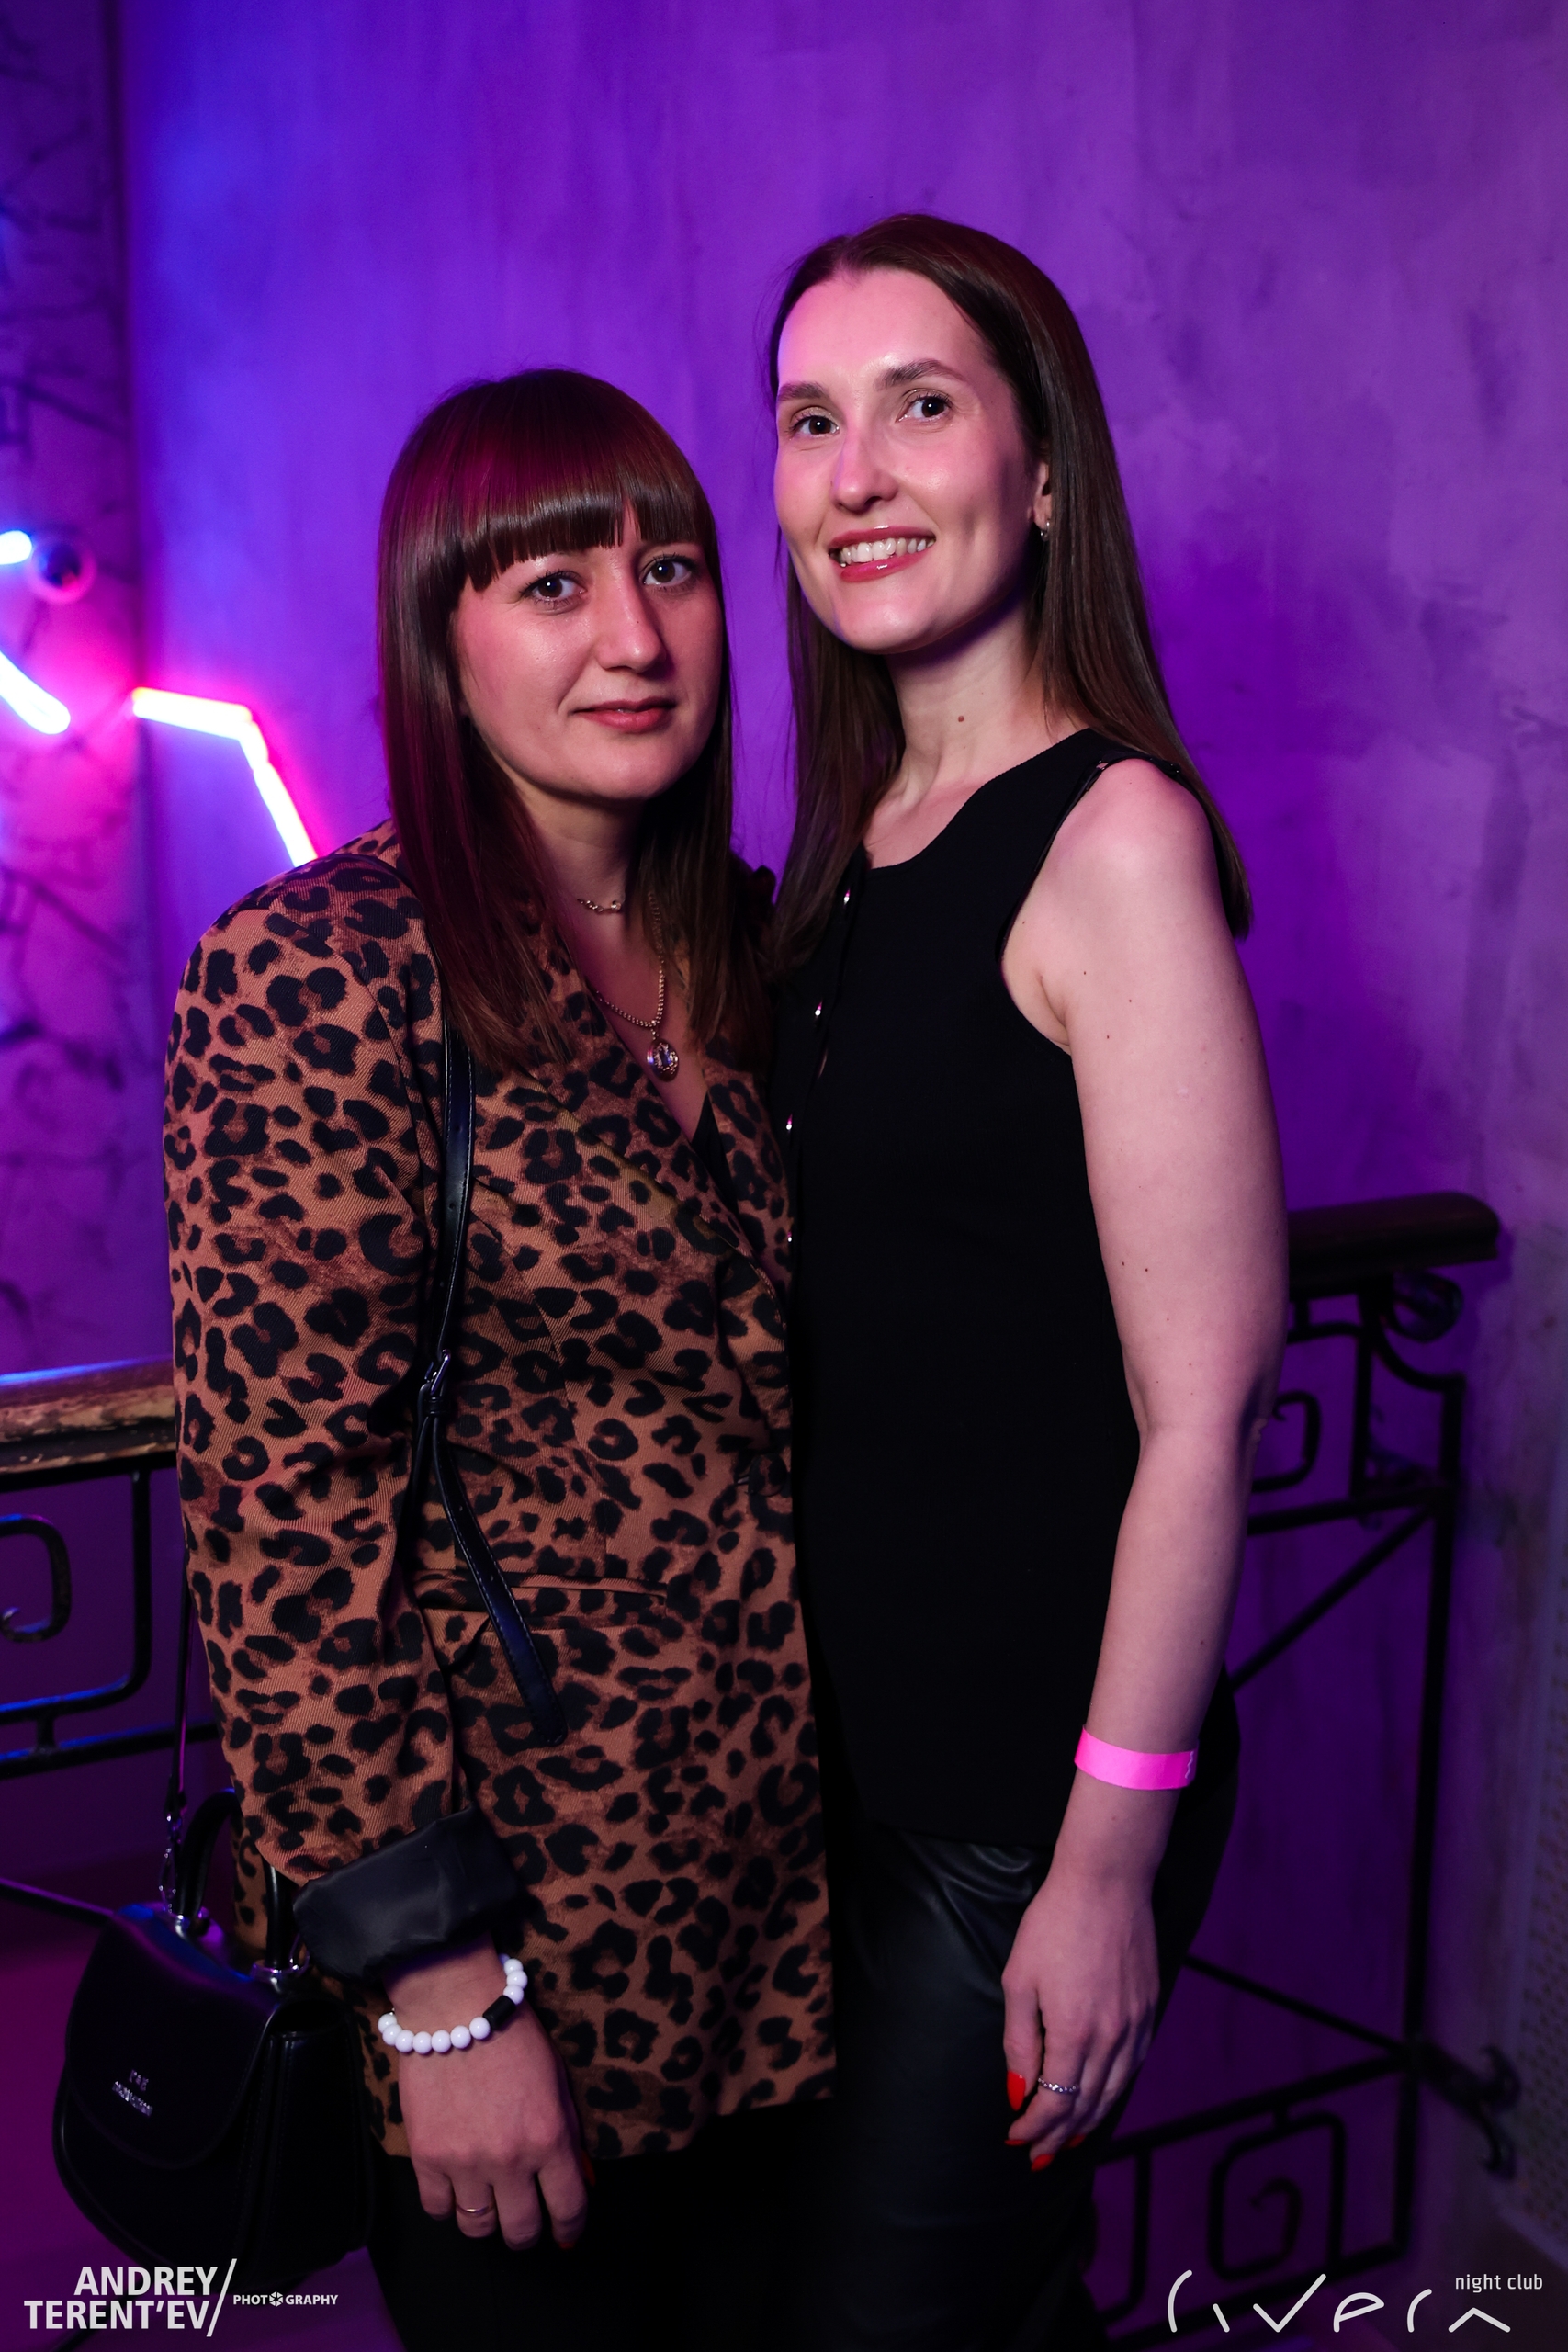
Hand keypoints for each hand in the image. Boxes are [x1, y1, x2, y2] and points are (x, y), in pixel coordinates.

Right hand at [384, 1938, 589, 2250]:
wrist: (457, 2008)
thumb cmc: (515, 2038)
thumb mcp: (557, 2083)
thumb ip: (567, 2136)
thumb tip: (576, 2180)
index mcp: (549, 2138)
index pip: (567, 2208)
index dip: (569, 2228)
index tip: (565, 2233)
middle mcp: (509, 2160)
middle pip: (520, 2231)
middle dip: (526, 2233)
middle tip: (523, 2221)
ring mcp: (465, 2162)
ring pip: (477, 2228)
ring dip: (486, 2221)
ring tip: (487, 2202)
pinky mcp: (427, 2157)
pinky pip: (437, 2209)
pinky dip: (448, 2207)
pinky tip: (455, 2189)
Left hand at [1001, 1860, 1160, 2165]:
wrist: (1106, 1883)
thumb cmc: (1053, 1924)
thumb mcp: (1019, 1980)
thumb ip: (1020, 2041)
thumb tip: (1019, 2092)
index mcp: (1074, 2032)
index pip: (1056, 2102)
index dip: (1034, 2127)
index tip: (1015, 2139)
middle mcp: (1111, 2037)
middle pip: (1086, 2105)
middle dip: (1059, 2136)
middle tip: (1038, 2155)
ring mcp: (1135, 2025)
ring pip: (1113, 2092)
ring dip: (1089, 2122)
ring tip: (1069, 2141)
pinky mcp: (1149, 2009)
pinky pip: (1133, 2066)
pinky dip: (1115, 2092)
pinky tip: (1102, 2099)